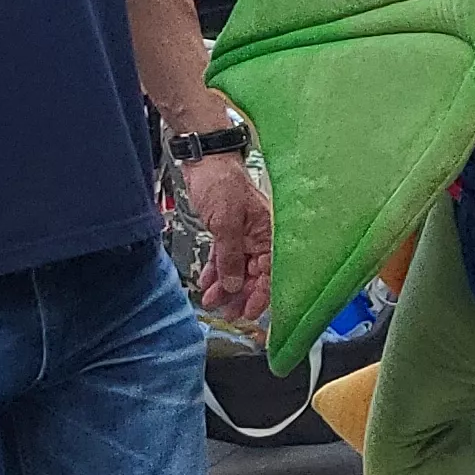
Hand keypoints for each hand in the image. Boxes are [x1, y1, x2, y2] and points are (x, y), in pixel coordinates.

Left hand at [181, 152, 273, 321]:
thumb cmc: (221, 182)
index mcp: (268, 233)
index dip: (261, 295)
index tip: (248, 313)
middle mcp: (259, 236)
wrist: (204, 161)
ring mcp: (244, 235)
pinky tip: (207, 282)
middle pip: (254, 275)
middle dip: (239, 295)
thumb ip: (231, 256)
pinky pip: (226, 259)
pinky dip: (217, 272)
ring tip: (212, 300)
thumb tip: (234, 285)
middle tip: (226, 312)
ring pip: (238, 270)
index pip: (270, 272)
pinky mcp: (228, 232)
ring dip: (225, 286)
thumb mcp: (226, 222)